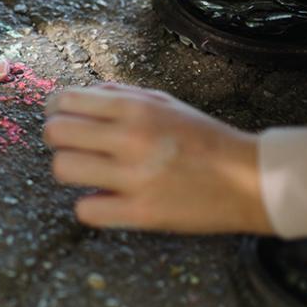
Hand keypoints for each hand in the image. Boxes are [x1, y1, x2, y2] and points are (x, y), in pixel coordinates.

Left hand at [44, 84, 271, 233]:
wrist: (251, 179)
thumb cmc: (206, 138)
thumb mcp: (165, 102)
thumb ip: (122, 93)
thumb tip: (84, 93)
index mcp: (135, 108)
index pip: (65, 100)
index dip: (56, 109)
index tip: (63, 117)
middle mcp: (130, 139)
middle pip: (55, 133)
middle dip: (57, 138)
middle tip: (73, 145)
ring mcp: (134, 178)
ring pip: (62, 169)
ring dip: (70, 170)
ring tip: (89, 172)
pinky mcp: (142, 213)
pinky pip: (87, 210)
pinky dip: (91, 206)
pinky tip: (105, 199)